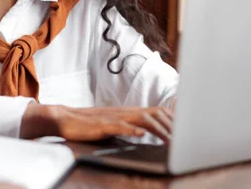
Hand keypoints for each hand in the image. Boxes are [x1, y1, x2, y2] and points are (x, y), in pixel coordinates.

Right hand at [21, 104, 173, 142]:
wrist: (66, 118)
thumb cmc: (89, 124)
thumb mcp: (114, 124)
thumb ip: (129, 126)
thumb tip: (146, 132)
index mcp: (128, 112)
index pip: (156, 111)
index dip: (171, 119)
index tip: (184, 129)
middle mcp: (125, 111)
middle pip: (153, 114)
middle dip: (169, 125)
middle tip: (182, 137)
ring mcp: (115, 117)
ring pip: (141, 119)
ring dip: (156, 129)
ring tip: (168, 139)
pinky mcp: (103, 125)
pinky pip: (120, 125)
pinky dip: (132, 129)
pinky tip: (141, 134)